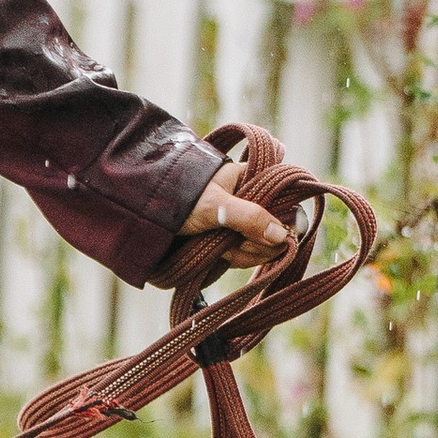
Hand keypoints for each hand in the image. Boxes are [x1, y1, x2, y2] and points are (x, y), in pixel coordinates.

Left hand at [180, 149, 295, 273]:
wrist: (148, 215)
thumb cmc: (181, 200)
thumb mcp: (216, 207)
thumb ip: (249, 218)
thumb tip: (283, 236)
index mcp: (254, 180)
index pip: (289, 205)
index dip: (282, 226)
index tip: (263, 235)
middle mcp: (254, 200)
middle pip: (279, 231)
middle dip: (256, 244)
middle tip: (231, 241)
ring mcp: (245, 221)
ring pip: (265, 246)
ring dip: (244, 253)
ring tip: (220, 245)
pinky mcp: (235, 238)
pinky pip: (250, 254)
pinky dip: (237, 258)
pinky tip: (220, 253)